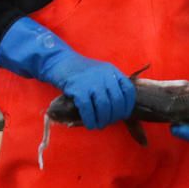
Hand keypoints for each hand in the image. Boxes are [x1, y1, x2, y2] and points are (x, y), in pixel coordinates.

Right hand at [0, 19, 133, 129]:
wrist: (60, 62)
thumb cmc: (81, 71)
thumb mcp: (101, 72)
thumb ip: (111, 85)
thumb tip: (118, 108)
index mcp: (112, 71)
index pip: (128, 90)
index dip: (128, 106)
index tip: (124, 114)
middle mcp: (104, 76)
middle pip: (117, 101)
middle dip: (114, 116)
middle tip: (108, 121)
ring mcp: (91, 82)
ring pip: (104, 106)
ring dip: (103, 120)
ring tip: (99, 125)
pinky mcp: (78, 89)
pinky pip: (88, 109)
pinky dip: (90, 120)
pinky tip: (90, 124)